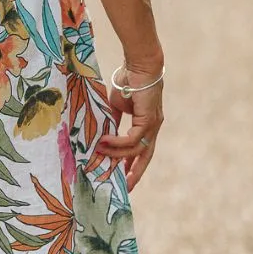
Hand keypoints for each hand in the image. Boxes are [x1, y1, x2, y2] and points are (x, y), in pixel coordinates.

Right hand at [97, 62, 164, 189]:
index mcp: (147, 125)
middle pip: (145, 157)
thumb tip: (103, 135)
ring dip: (116, 154)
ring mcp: (153, 125)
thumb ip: (113, 121)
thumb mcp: (117, 106)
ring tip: (99, 153)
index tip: (122, 177)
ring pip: (136, 149)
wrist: (139, 65)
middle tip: (125, 188)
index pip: (141, 150)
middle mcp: (153, 128)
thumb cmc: (128, 80)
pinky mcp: (149, 120)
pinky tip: (104, 142)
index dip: (133, 164)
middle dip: (135, 173)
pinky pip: (132, 139)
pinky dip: (118, 143)